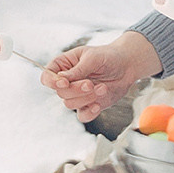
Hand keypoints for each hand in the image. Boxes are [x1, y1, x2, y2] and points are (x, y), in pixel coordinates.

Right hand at [40, 31, 159, 120]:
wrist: (126, 66)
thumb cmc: (108, 56)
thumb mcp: (92, 57)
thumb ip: (77, 70)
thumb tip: (61, 79)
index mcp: (63, 66)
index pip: (47, 77)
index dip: (52, 82)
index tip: (64, 82)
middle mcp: (67, 81)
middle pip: (60, 93)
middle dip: (76, 90)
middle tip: (91, 84)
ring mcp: (77, 95)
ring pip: (70, 104)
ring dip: (87, 98)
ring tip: (103, 87)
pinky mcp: (88, 105)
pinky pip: (81, 116)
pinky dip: (89, 112)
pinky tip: (98, 105)